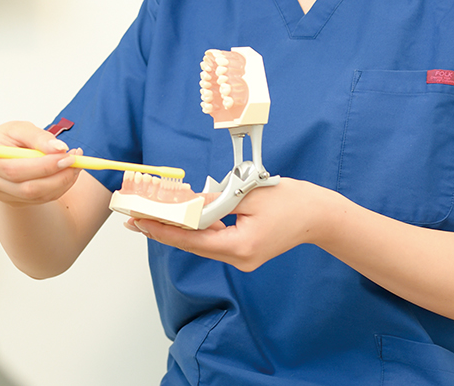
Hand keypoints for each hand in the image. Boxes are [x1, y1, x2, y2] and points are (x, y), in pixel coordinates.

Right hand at [0, 120, 83, 206]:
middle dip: (57, 176)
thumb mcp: (19, 128)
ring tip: (75, 164)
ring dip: (62, 183)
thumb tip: (59, 148)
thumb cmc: (7, 137)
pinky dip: (58, 188)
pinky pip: (40, 199)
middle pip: (26, 189)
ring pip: (36, 197)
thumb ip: (39, 136)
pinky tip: (66, 173)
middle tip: (76, 161)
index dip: (43, 166)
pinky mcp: (13, 201)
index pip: (14, 170)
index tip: (66, 156)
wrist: (3, 151)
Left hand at [125, 178, 332, 271]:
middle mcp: (239, 259)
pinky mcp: (244, 251)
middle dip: (163, 229)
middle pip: (192, 245)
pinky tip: (179, 217)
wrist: (318, 215)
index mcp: (241, 247)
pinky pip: (213, 240)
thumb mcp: (248, 194)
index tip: (140, 222)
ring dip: (177, 228)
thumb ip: (215, 202)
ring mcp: (242, 258)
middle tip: (135, 218)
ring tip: (149, 215)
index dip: (163, 230)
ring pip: (201, 243)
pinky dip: (196, 228)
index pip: (192, 240)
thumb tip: (184, 203)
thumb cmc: (290, 200)